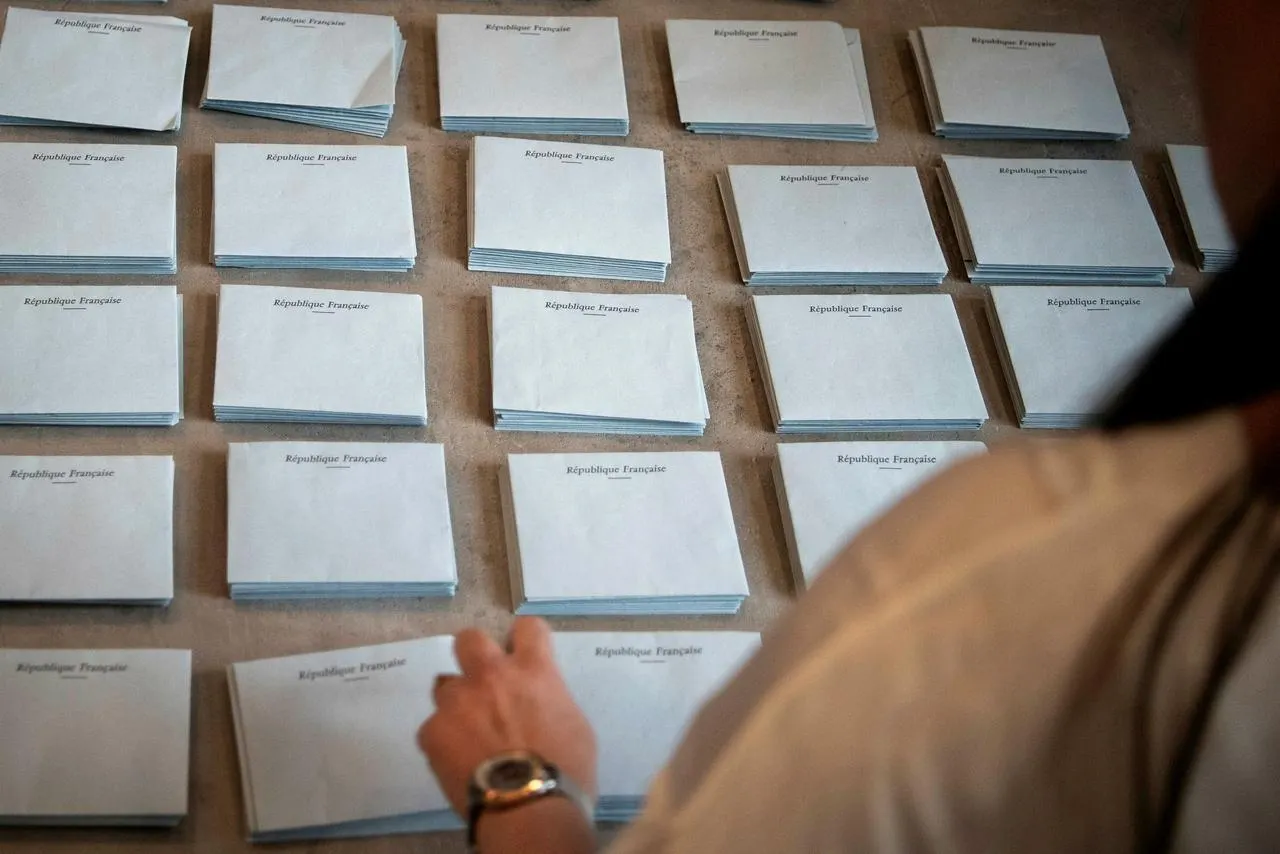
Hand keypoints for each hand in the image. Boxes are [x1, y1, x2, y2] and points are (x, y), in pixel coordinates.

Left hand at [418, 617, 597, 817]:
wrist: (528, 809)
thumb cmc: (565, 770)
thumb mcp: (576, 726)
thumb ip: (551, 701)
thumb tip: (540, 703)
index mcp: (532, 671)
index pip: (528, 628)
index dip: (525, 639)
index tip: (524, 654)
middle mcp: (491, 675)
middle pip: (469, 639)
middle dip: (475, 654)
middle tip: (484, 680)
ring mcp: (457, 702)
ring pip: (445, 685)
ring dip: (456, 703)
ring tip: (467, 731)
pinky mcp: (432, 731)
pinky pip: (433, 728)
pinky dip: (444, 742)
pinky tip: (457, 763)